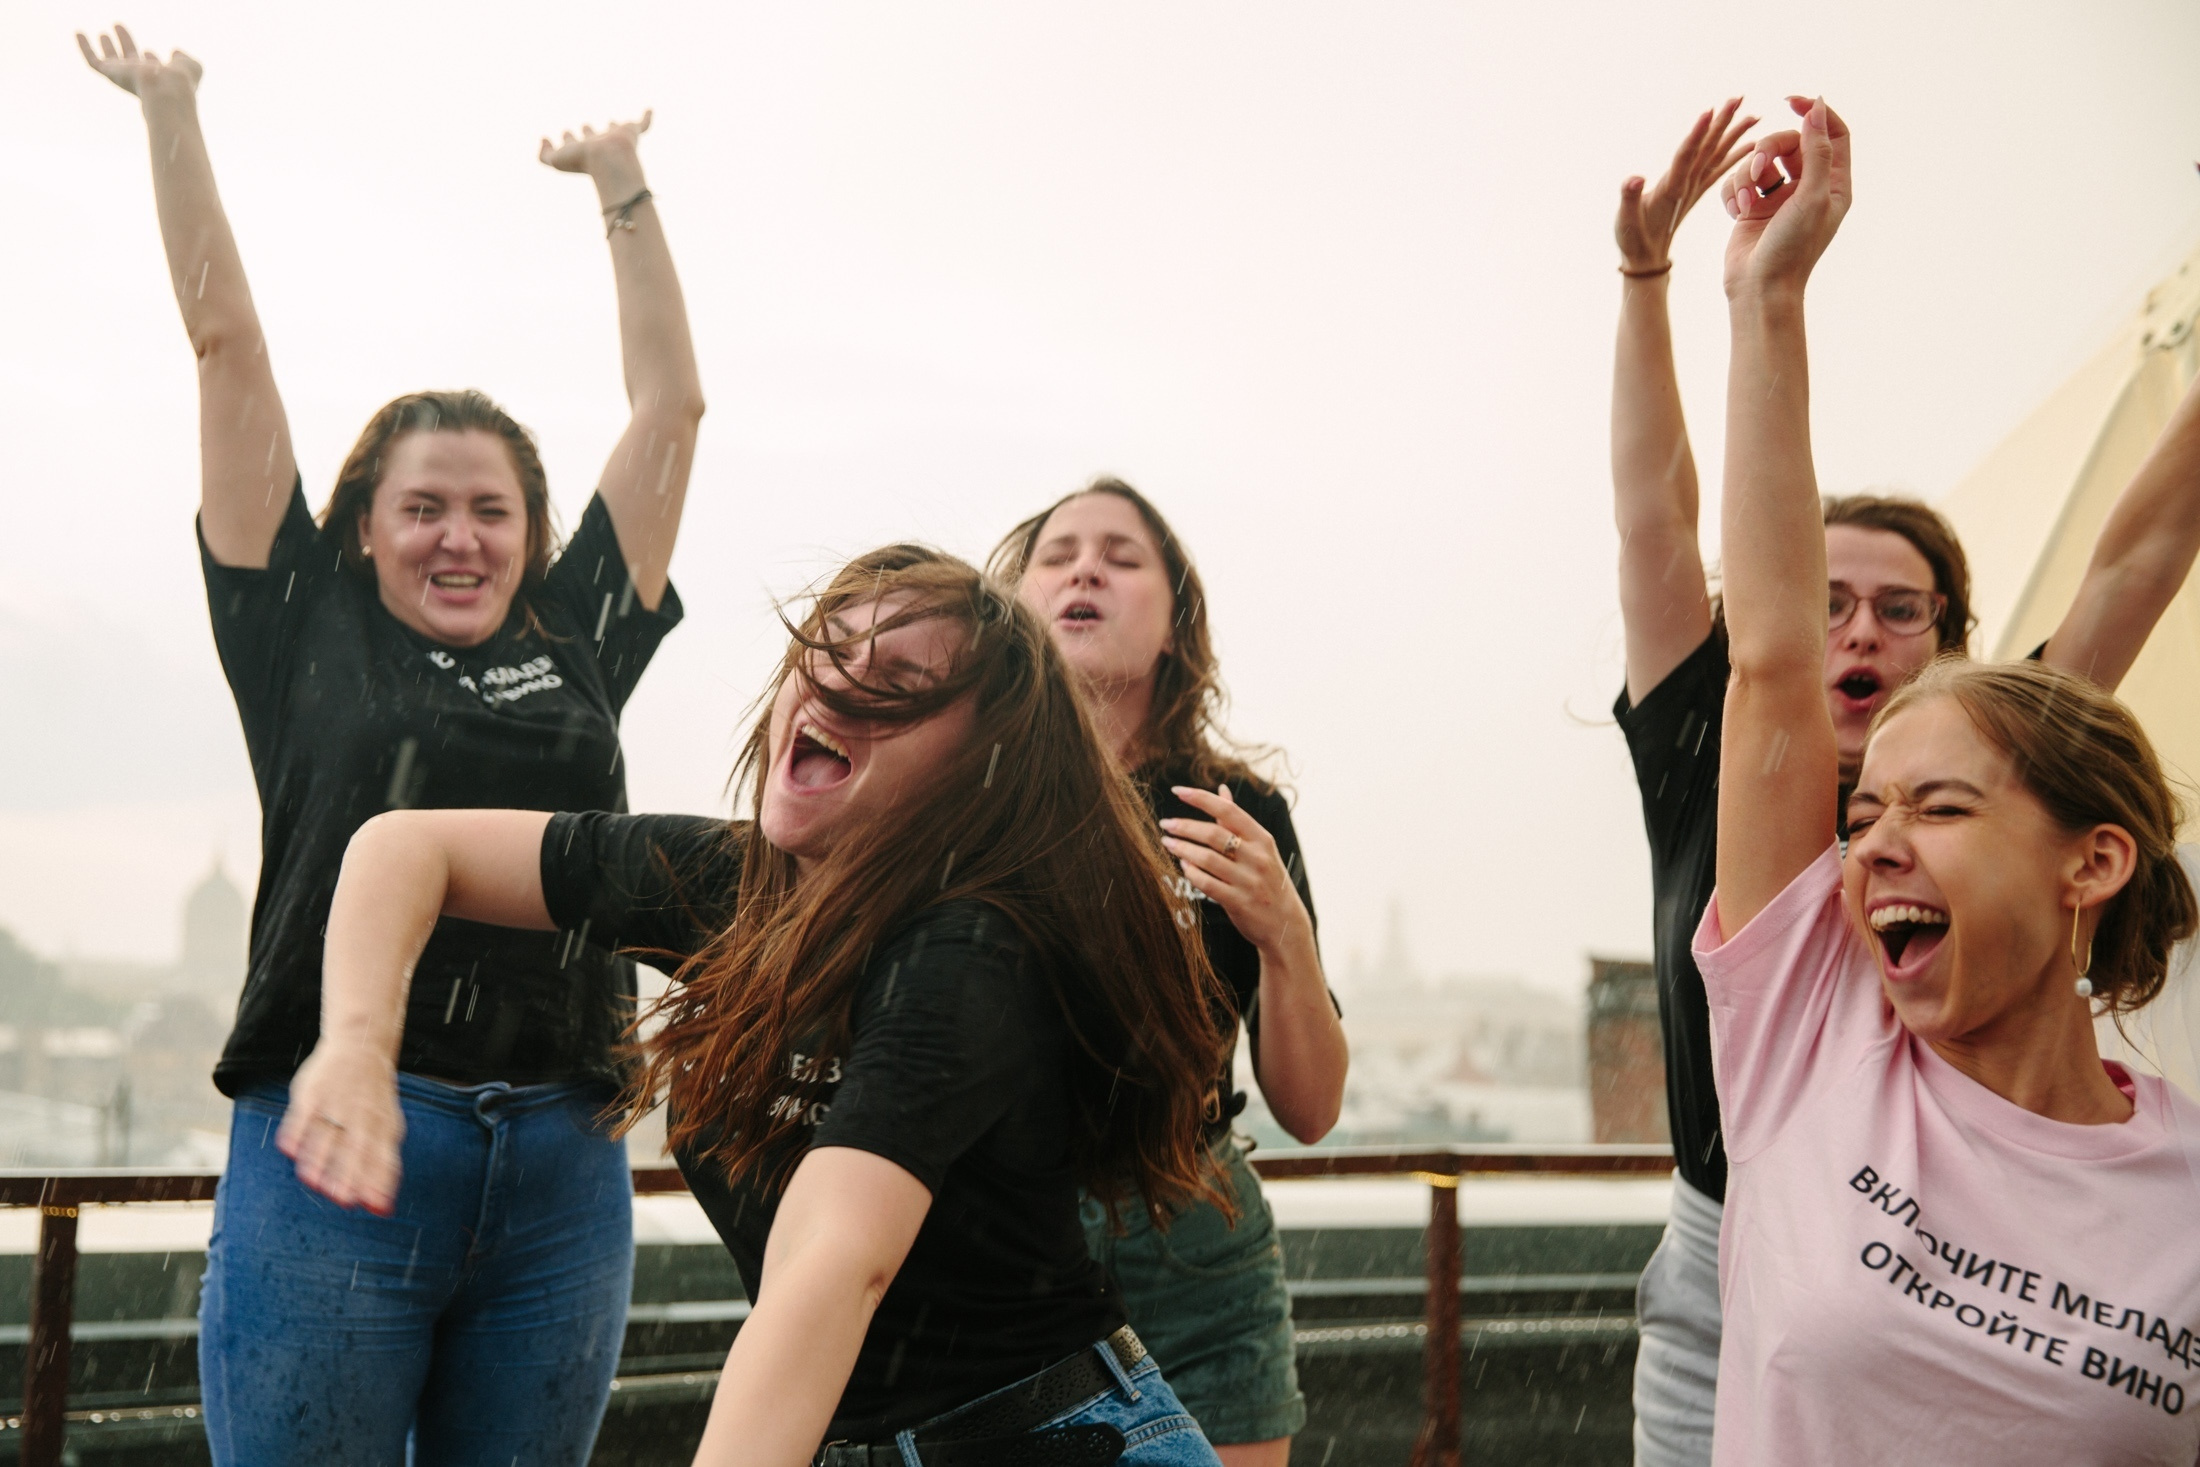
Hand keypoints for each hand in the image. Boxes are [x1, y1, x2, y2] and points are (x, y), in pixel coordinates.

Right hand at [77, 25, 199, 99]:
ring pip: (110, 61)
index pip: (151, 68)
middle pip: (129, 60)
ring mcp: (124, 77)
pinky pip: (92, 61)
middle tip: (118, 25)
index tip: (151, 52)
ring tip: (103, 32)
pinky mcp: (111, 74)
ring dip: (107, 46)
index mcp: (158, 78)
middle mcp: (140, 78)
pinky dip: (84, 47)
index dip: (151, 59)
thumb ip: (185, 59)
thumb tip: (175, 51)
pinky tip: (78, 33)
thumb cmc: (182, 81)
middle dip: (125, 43)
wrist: (167, 89)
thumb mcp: (192, 67)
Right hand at [277, 1040, 405, 1215]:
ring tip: (314, 1183)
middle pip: (356, 1147)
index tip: (376, 1207)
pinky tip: (289, 1151)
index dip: (379, 1181)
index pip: (383, 1156)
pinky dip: (296, 1131)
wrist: (361, 1047)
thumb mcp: (387, 1127)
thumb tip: (383, 1211)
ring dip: (320, 1158)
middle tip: (344, 1200)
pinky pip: (303, 1113)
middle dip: (350, 1174)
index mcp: (383, 1125)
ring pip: (327, 1133)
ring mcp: (337, 1102)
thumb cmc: (373, 1101)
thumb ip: (382, 1169)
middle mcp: (362, 1114)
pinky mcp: (313, 1092)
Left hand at [539, 112, 651, 175]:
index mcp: (582, 149)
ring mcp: (616, 138)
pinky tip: (650, 110)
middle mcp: (599, 143)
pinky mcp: (632, 132)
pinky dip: (647, 118)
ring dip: (614, 127)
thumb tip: (543, 138)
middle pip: (593, 135)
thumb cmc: (582, 161)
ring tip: (614, 122)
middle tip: (586, 126)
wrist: (608, 160)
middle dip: (589, 132)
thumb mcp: (555, 161)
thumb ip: (543, 155)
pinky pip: (643, 124)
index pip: (574, 142)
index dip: (569, 138)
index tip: (566, 133)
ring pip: (615, 130)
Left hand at [1160, 785, 1311, 955]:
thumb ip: (1237, 820)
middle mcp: (1257, 857)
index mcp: (1262, 838)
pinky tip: (1183, 865)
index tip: (1177, 791)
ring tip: (1168, 843)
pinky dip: (1191, 872)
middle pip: (1213, 835)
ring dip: (1183, 849)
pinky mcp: (1239, 902)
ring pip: (1207, 859)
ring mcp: (1249, 881)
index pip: (1228, 811)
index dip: (1200, 798)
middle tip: (1165, 824)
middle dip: (1184, 826)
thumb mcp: (1260, 848)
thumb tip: (1221, 789)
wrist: (1285, 923)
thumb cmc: (1268, 879)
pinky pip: (1207, 883)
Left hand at [1616, 98, 1756, 272]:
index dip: (1697, 134)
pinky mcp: (1697, 191)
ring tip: (1754, 115)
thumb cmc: (1631, 238)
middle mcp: (1682, 179)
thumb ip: (1628, 198)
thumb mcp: (1626, 219)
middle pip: (1705, 146)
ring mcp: (1691, 184)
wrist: (1640, 253)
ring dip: (1733, 134)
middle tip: (1737, 98)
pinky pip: (1720, 170)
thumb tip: (1633, 178)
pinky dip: (1735, 156)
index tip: (1709, 111)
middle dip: (1721, 122)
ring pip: (1716, 153)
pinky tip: (1752, 146)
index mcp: (1669, 184)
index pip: (1685, 154)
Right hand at [1721, 96, 1851, 299]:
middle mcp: (1808, 187)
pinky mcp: (1752, 207)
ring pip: (1759, 160)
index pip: (1832, 132)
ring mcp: (1779, 197)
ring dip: (1746, 176)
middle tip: (1758, 167)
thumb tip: (1818, 108)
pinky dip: (1733, 193)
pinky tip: (1736, 212)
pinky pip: (1737, 180)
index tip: (1790, 101)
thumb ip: (1817, 150)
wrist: (1759, 288)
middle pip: (1789, 142)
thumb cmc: (1792, 249)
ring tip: (1745, 201)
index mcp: (1833, 183)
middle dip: (1767, 149)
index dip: (1815, 112)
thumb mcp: (1812, 196)